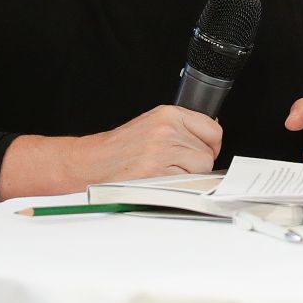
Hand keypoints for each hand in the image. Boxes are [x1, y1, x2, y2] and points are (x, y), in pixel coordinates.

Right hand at [72, 103, 222, 182]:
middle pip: (207, 153)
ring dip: (187, 176)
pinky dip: (176, 187)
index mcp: (168, 114)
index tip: (200, 151)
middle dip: (196, 164)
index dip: (209, 145)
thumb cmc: (120, 149)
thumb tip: (211, 136)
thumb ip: (182, 127)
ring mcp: (162, 152)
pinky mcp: (157, 174)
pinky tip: (159, 182)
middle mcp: (166, 130)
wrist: (90, 164)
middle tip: (174, 166)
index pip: (213, 130)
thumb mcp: (152, 124)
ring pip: (200, 170)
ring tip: (165, 174)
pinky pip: (186, 183)